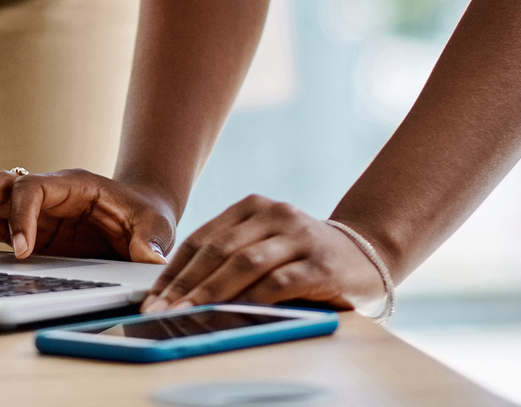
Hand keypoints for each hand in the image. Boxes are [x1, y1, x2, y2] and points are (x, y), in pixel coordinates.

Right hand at [0, 167, 175, 262]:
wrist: (141, 216)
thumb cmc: (146, 215)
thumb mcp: (156, 225)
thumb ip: (150, 240)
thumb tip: (148, 259)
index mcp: (73, 185)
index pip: (34, 188)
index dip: (23, 215)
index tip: (23, 249)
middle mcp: (48, 193)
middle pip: (3, 183)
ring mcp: (36, 211)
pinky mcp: (30, 230)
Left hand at [142, 195, 383, 314]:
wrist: (367, 254)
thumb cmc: (303, 256)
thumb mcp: (264, 245)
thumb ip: (230, 259)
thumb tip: (180, 293)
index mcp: (252, 206)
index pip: (202, 238)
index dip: (174, 269)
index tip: (153, 297)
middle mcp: (274, 214)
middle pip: (219, 250)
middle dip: (186, 283)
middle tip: (162, 309)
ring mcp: (299, 236)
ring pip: (245, 263)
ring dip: (212, 291)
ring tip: (190, 313)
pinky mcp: (321, 263)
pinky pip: (281, 281)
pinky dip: (255, 297)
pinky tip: (235, 312)